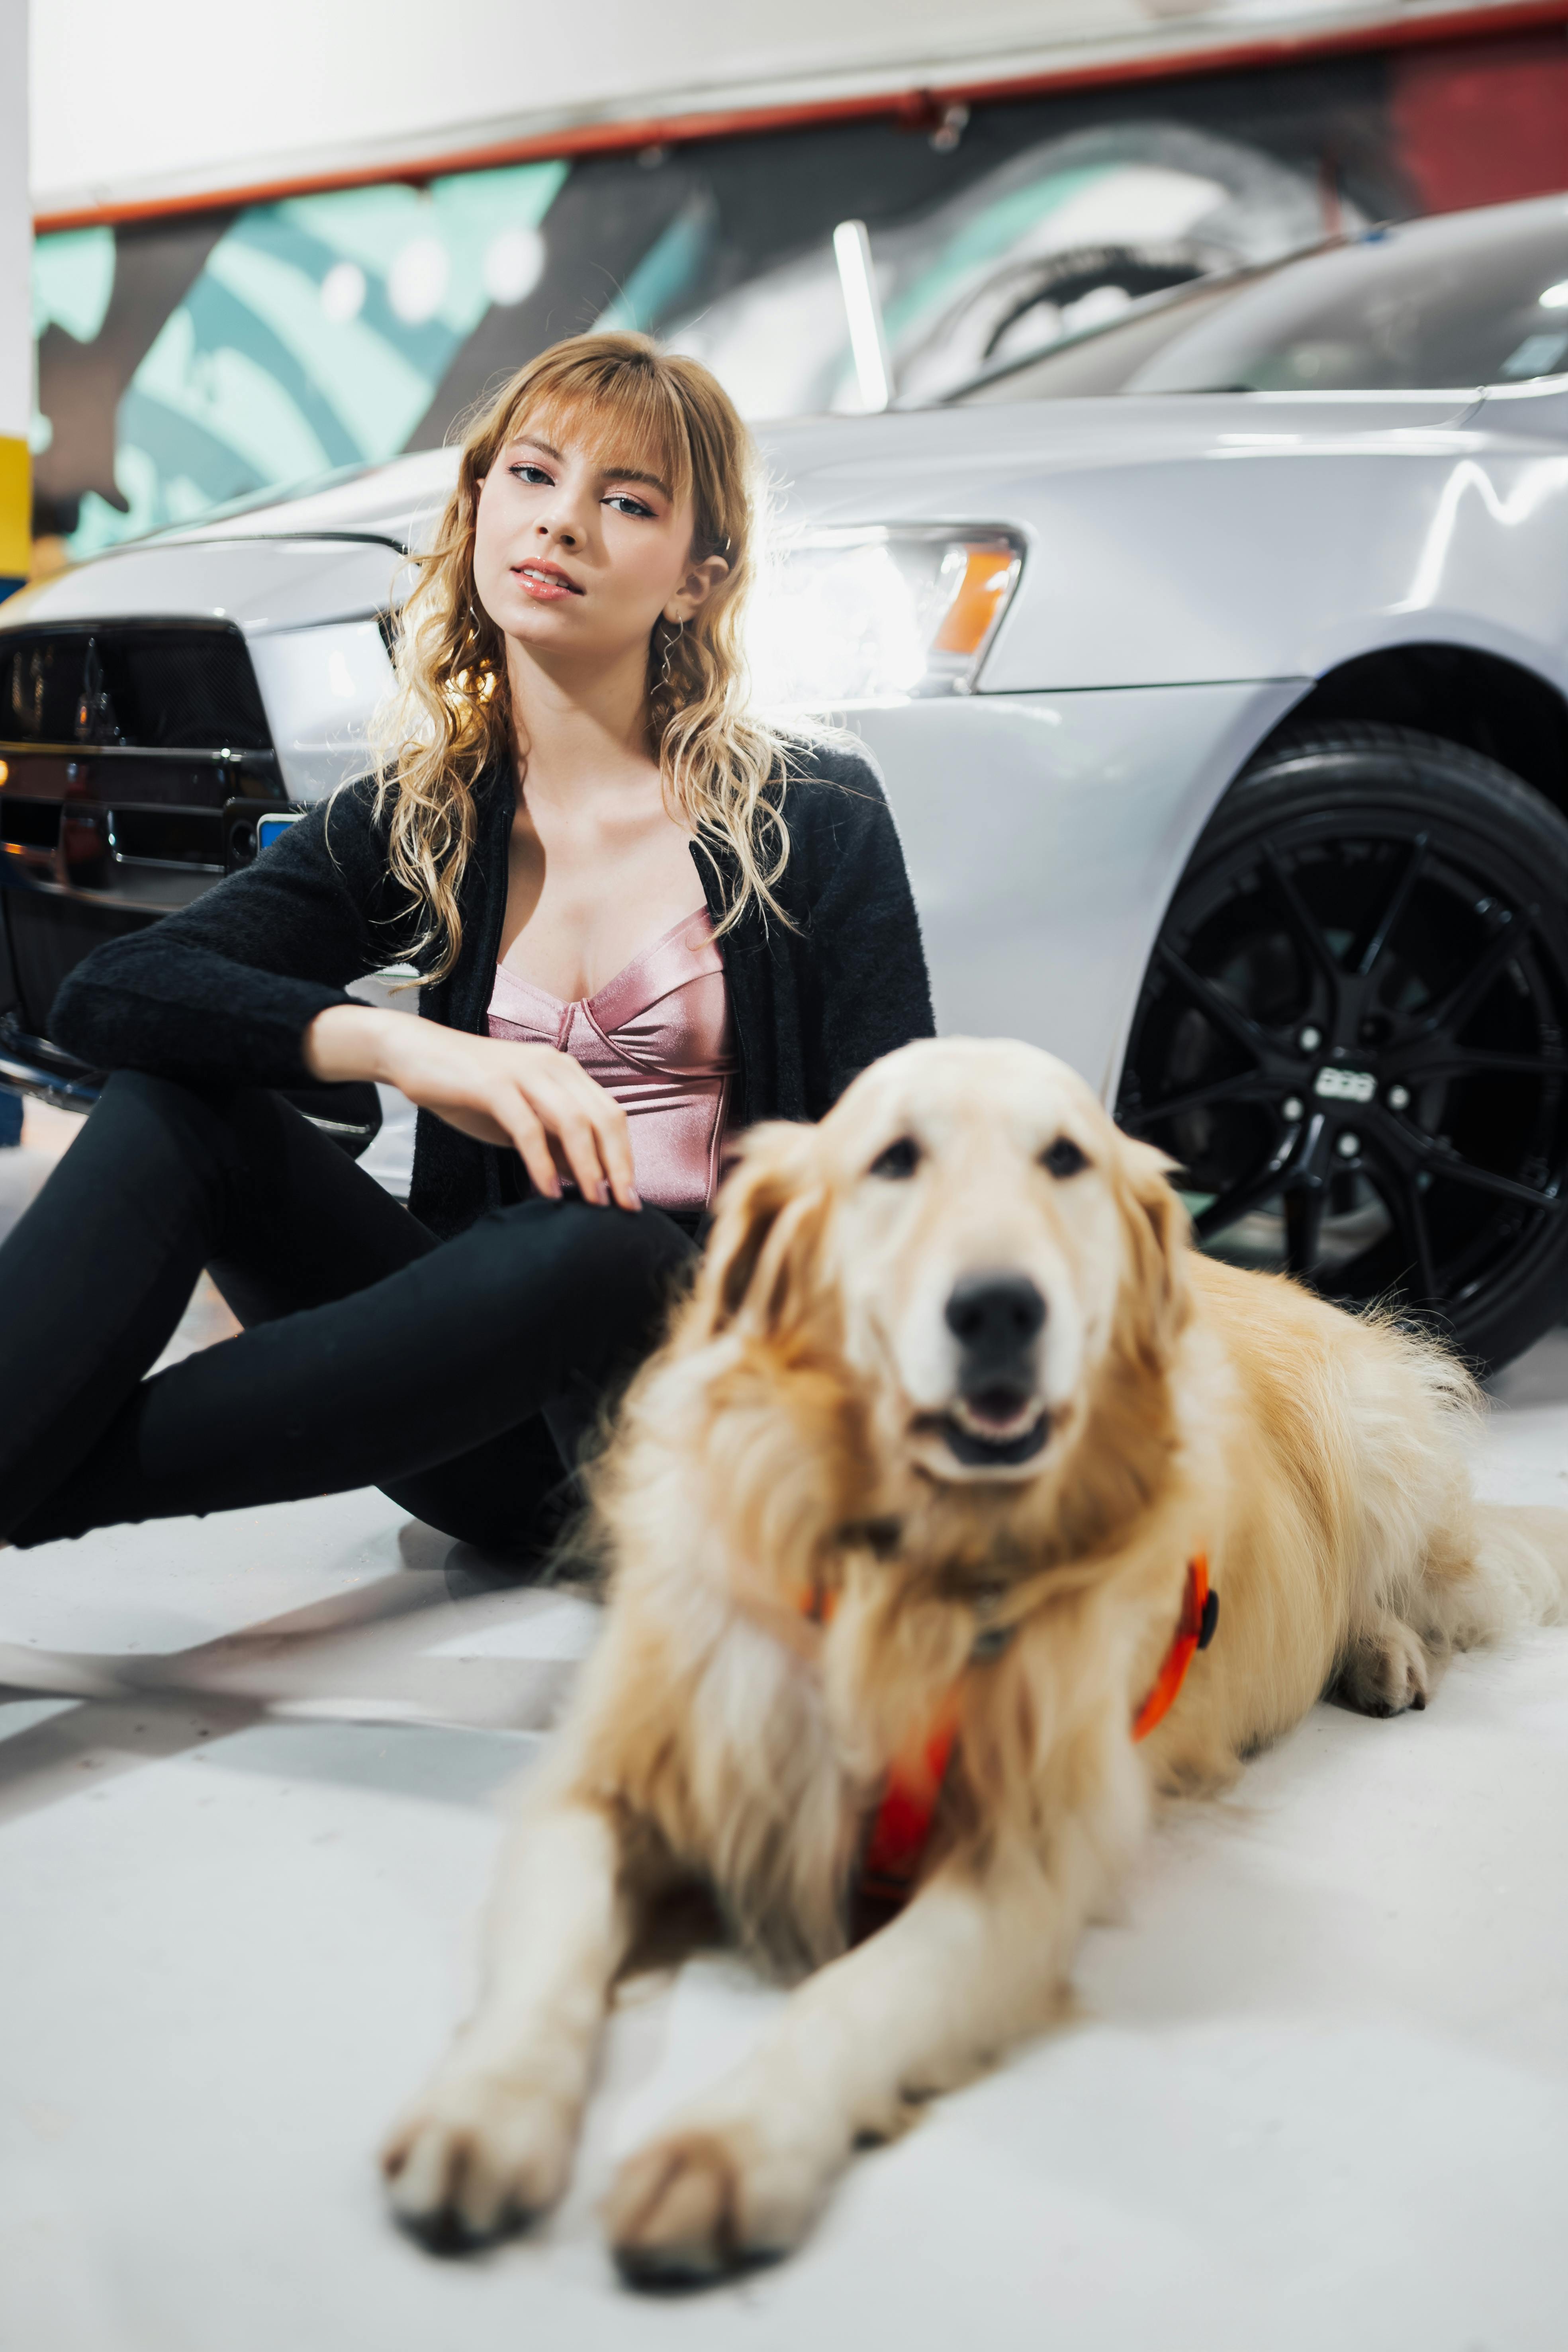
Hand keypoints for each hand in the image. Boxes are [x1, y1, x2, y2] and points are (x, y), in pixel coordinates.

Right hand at [304, 1006, 639, 1209]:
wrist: (416, 1054)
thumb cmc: (471, 1089)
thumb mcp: (522, 1117)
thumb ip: (555, 1141)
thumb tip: (588, 1178)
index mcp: (566, 1072)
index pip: (612, 1116)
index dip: (626, 1158)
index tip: (631, 1197)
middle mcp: (554, 1066)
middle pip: (604, 1119)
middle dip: (618, 1167)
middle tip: (623, 1207)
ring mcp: (525, 1072)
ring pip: (574, 1122)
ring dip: (588, 1167)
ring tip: (594, 1203)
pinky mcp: (494, 1084)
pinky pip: (528, 1127)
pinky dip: (542, 1163)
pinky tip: (548, 1191)